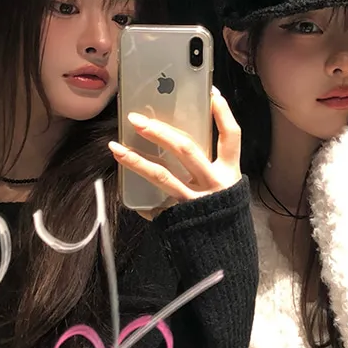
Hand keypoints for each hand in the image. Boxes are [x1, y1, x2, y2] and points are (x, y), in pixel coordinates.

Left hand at [110, 83, 241, 209]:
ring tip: (116, 148)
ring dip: (136, 160)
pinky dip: (141, 197)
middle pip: (186, 149)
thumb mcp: (224, 184)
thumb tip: (181, 133)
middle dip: (159, 132)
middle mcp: (214, 185)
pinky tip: (126, 188)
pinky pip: (156, 204)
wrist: (222, 254)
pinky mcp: (179, 218)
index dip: (223, 113)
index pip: (231, 136)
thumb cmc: (222, 213)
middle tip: (136, 119)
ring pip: (162, 176)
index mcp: (229, 172)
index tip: (210, 93)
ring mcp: (194, 202)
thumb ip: (209, 161)